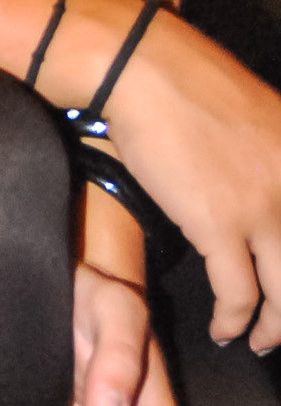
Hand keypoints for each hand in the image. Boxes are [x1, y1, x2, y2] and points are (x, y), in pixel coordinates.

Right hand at [99, 8, 280, 349]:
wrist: (139, 67)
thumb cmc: (182, 81)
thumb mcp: (255, 115)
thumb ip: (274, 156)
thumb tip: (268, 192)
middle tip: (278, 327)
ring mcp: (263, 207)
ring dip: (272, 327)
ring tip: (256, 338)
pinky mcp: (219, 224)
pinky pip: (237, 295)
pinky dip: (233, 321)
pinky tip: (223, 328)